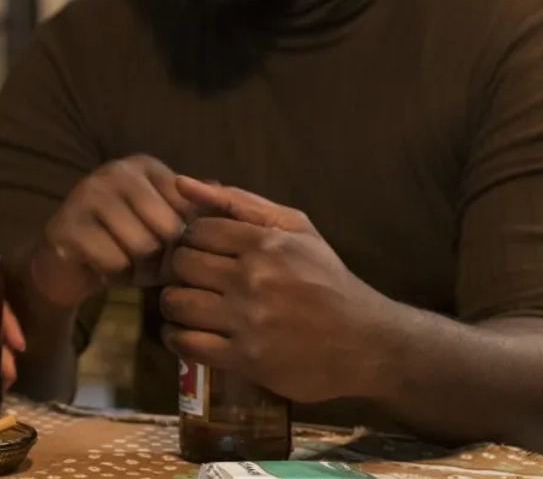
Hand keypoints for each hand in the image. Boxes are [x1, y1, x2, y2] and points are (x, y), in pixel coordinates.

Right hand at [29, 155, 194, 308]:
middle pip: (166, 228)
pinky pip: (112, 260)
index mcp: (144, 166)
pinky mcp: (66, 223)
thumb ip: (196, 213)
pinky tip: (101, 265)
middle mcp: (115, 170)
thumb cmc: (126, 245)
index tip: (165, 243)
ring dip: (135, 265)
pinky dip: (112, 273)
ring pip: (140, 245)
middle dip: (158, 254)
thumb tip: (223, 191)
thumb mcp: (167, 230)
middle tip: (141, 256)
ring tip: (121, 259)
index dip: (181, 237)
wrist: (69, 266)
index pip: (187, 207)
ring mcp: (86, 193)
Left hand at [160, 176, 394, 403]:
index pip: (195, 231)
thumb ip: (238, 202)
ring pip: (177, 303)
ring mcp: (248, 320)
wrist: (366, 342)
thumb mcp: (296, 228)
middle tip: (194, 280)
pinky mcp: (246, 358)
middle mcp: (252, 279)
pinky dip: (178, 338)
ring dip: (175, 305)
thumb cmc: (327, 279)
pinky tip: (188, 333)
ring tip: (189, 306)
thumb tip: (183, 183)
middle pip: (181, 265)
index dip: (192, 241)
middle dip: (182, 271)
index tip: (202, 253)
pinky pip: (187, 344)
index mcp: (263, 243)